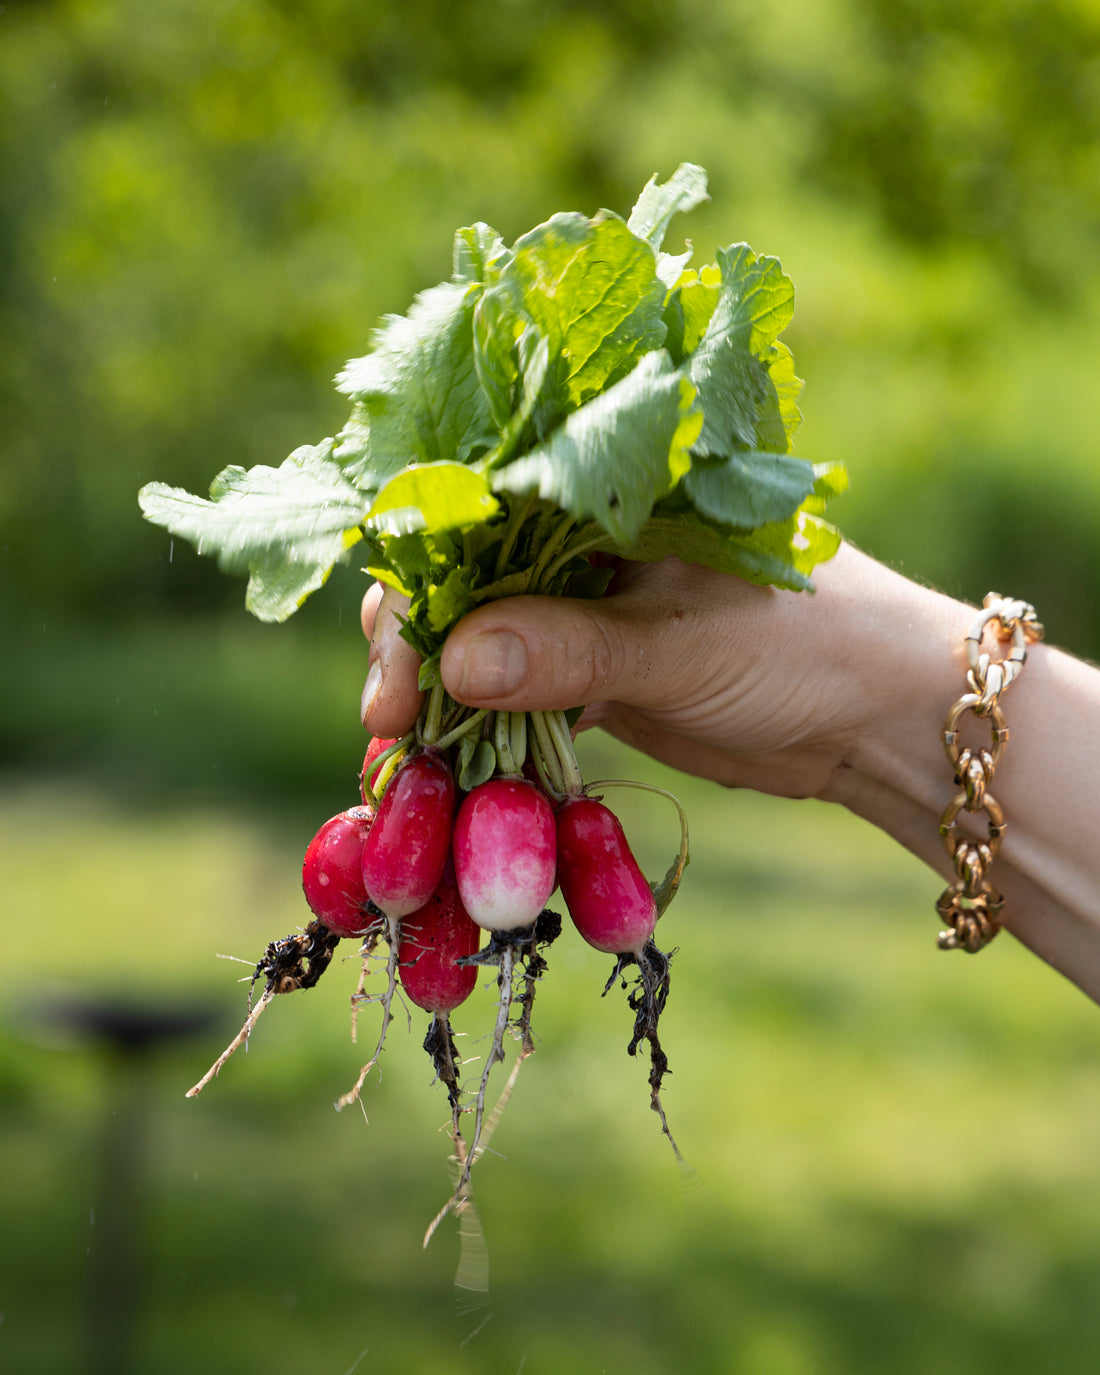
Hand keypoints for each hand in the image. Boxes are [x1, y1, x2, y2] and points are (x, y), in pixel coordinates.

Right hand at [359, 543, 895, 800]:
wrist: (880, 716)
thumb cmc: (807, 644)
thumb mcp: (683, 642)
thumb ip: (571, 649)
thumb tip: (453, 663)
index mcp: (603, 491)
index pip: (474, 517)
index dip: (420, 587)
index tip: (398, 672)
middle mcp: (582, 542)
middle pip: (463, 585)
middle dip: (418, 652)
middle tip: (393, 726)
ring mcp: (587, 610)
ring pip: (484, 645)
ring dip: (445, 699)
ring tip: (410, 762)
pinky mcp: (597, 673)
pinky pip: (520, 698)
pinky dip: (487, 732)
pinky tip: (454, 768)